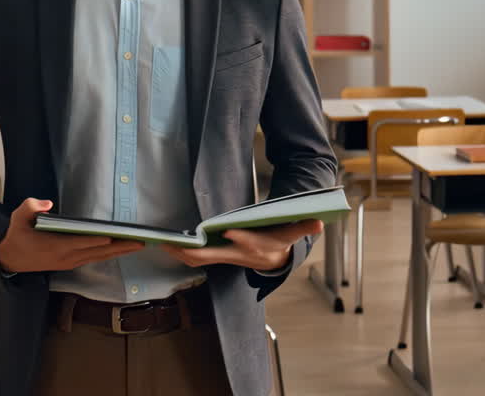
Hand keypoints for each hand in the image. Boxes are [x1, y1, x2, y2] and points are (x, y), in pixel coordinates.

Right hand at [0, 198, 143, 272]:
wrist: (11, 258)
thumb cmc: (17, 235)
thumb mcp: (17, 217)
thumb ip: (30, 207)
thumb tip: (47, 204)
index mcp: (55, 246)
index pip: (79, 243)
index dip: (95, 240)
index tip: (111, 237)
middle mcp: (66, 257)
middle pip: (97, 252)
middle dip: (119, 247)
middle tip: (139, 242)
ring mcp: (70, 262)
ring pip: (99, 257)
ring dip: (119, 252)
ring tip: (138, 245)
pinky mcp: (71, 263)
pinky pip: (95, 258)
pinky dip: (110, 254)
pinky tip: (122, 249)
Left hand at [160, 219, 322, 270]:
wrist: (274, 262)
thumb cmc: (280, 242)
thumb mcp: (292, 234)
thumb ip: (304, 227)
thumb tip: (319, 222)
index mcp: (258, 247)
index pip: (250, 243)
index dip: (241, 238)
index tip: (230, 230)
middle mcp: (238, 255)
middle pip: (214, 256)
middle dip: (195, 250)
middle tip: (177, 243)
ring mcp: (226, 257)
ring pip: (200, 259)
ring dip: (182, 253)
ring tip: (165, 244)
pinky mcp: (218, 256)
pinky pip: (196, 257)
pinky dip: (182, 253)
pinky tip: (169, 245)